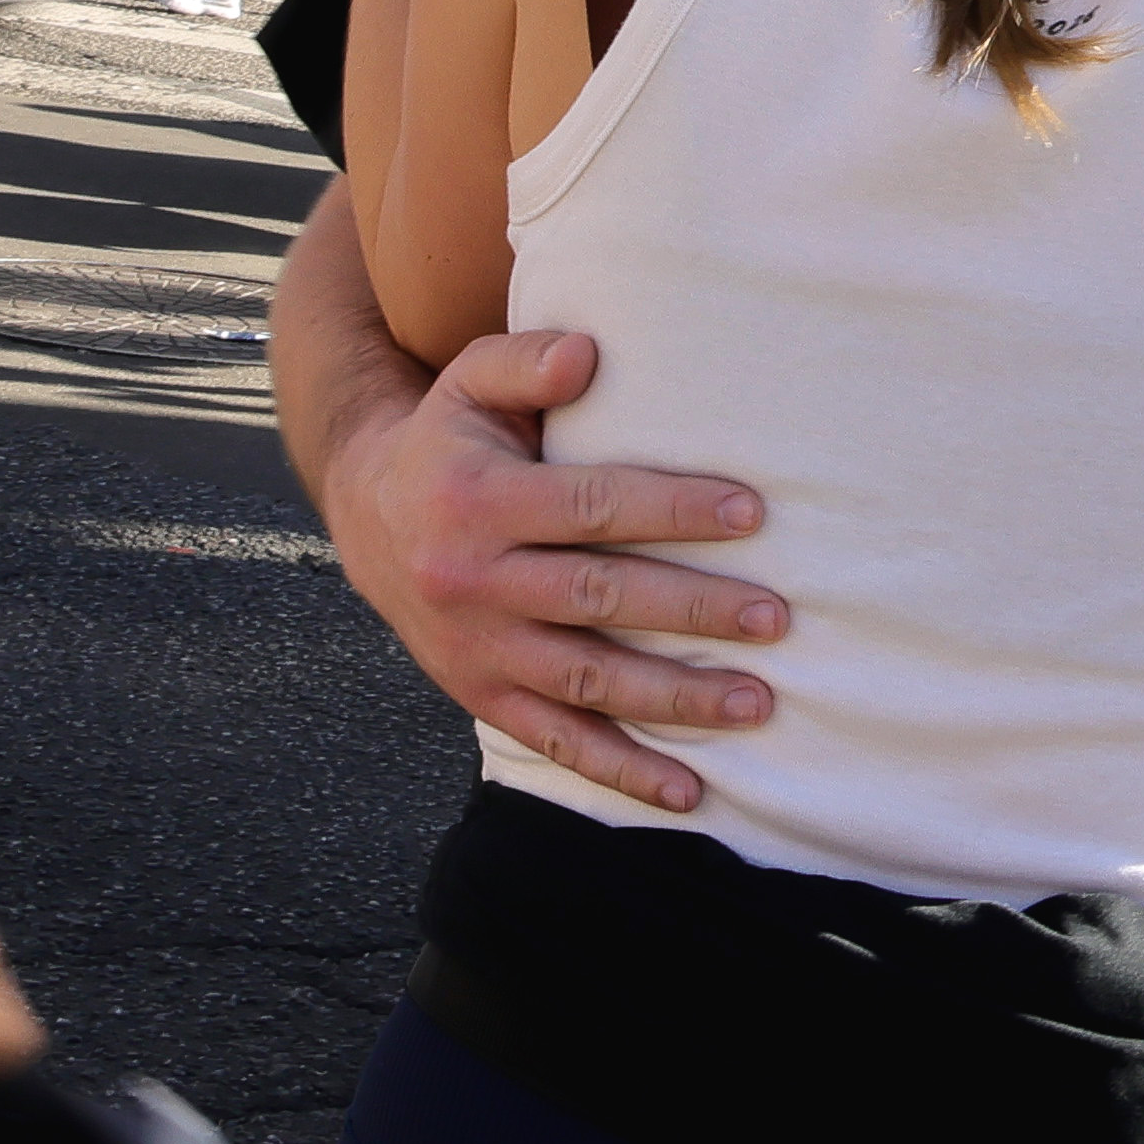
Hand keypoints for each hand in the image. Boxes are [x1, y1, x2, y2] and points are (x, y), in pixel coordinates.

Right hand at [313, 323, 786, 811]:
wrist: (366, 517)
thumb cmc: (449, 441)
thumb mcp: (468, 383)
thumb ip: (525, 362)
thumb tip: (588, 353)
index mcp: (478, 501)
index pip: (592, 506)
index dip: (673, 509)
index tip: (752, 513)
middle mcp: (474, 581)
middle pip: (600, 599)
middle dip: (693, 609)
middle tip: (777, 616)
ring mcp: (478, 649)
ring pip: (587, 681)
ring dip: (675, 697)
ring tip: (758, 701)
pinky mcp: (482, 695)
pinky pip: (557, 742)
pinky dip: (621, 770)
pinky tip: (689, 790)